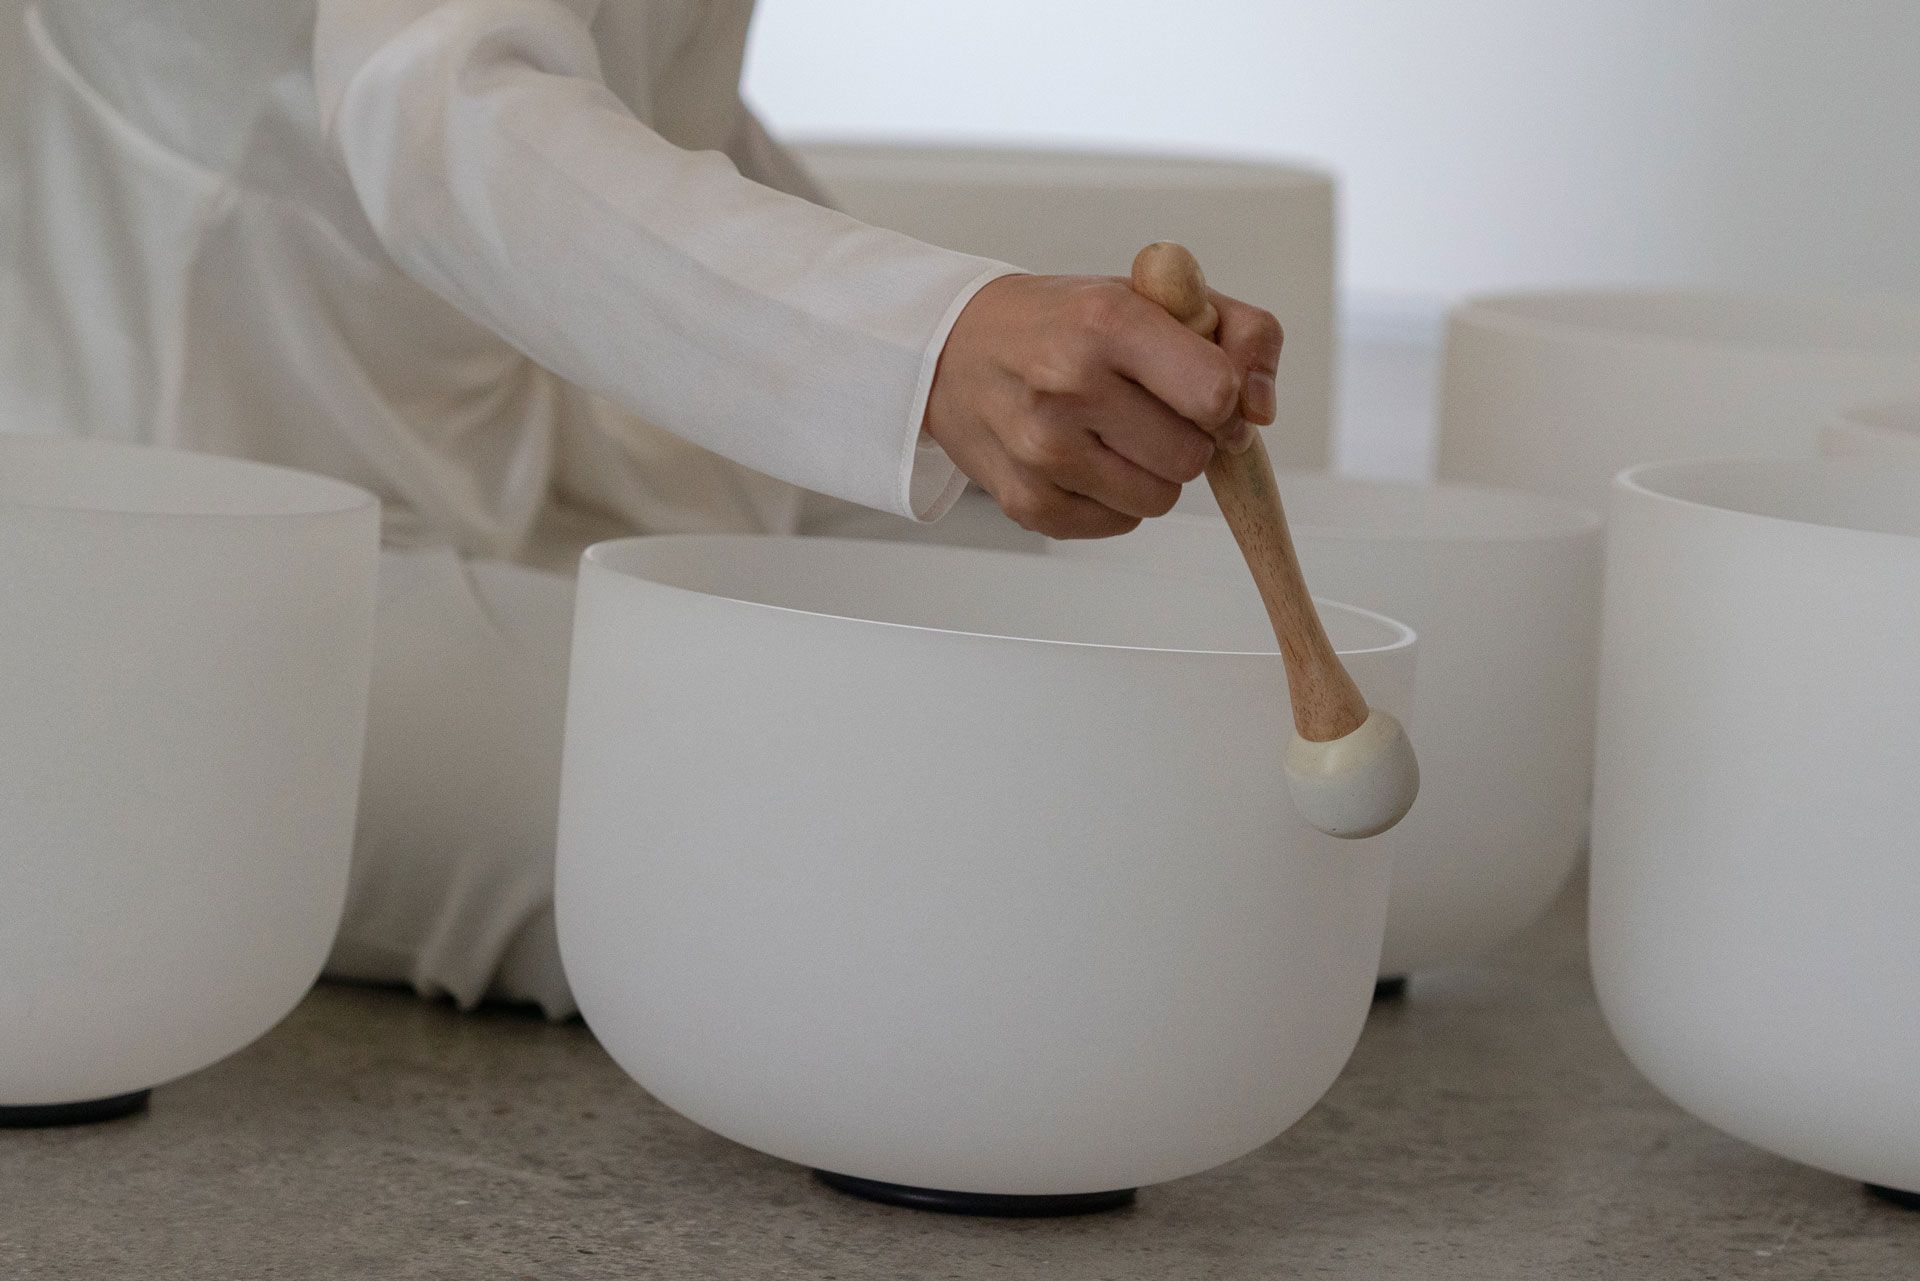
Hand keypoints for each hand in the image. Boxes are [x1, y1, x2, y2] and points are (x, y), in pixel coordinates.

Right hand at [923, 273, 1281, 537]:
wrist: (954, 351)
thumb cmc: (1062, 322)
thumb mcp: (1152, 296)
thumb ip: (1238, 332)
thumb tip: (1261, 410)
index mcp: (1104, 322)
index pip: (1216, 394)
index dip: (1226, 402)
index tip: (1204, 393)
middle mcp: (1067, 387)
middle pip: (1193, 457)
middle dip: (1188, 437)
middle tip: (1149, 408)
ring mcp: (1042, 452)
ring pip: (1159, 498)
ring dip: (1154, 472)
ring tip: (1115, 433)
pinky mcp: (1028, 503)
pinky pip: (1119, 523)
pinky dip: (1116, 497)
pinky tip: (1085, 458)